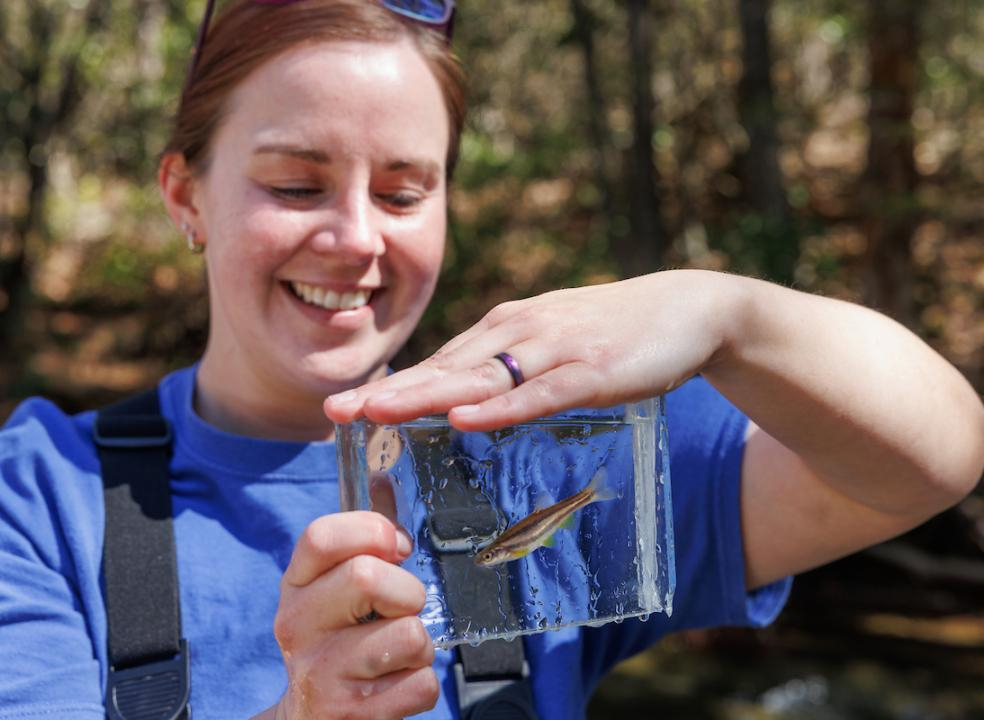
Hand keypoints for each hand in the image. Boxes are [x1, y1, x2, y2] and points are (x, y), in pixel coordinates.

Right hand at [266, 511, 438, 718]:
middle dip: (407, 591)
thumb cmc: (335, 643)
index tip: (394, 548)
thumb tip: (383, 476)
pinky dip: (421, 685)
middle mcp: (297, 625)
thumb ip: (361, 537)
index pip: (321, 535)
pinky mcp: (351, 714)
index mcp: (295, 585)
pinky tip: (394, 687)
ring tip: (395, 655)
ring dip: (420, 645)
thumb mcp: (332, 588)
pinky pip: (422, 684)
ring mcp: (321, 673)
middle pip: (368, 576)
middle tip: (399, 609)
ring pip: (409, 633)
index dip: (371, 531)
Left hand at [326, 270, 738, 429]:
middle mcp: (519, 333)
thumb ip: (505, 369)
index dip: (391, 387)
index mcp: (504, 331)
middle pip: (445, 368)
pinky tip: (465, 419)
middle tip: (337, 412)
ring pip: (480, 378)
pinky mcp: (591, 370)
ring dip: (427, 396)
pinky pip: (538, 393)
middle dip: (389, 392)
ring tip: (378, 413)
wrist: (685, 309)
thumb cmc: (609, 333)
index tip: (343, 409)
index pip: (438, 364)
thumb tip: (458, 401)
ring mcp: (554, 349)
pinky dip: (500, 408)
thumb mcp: (547, 346)